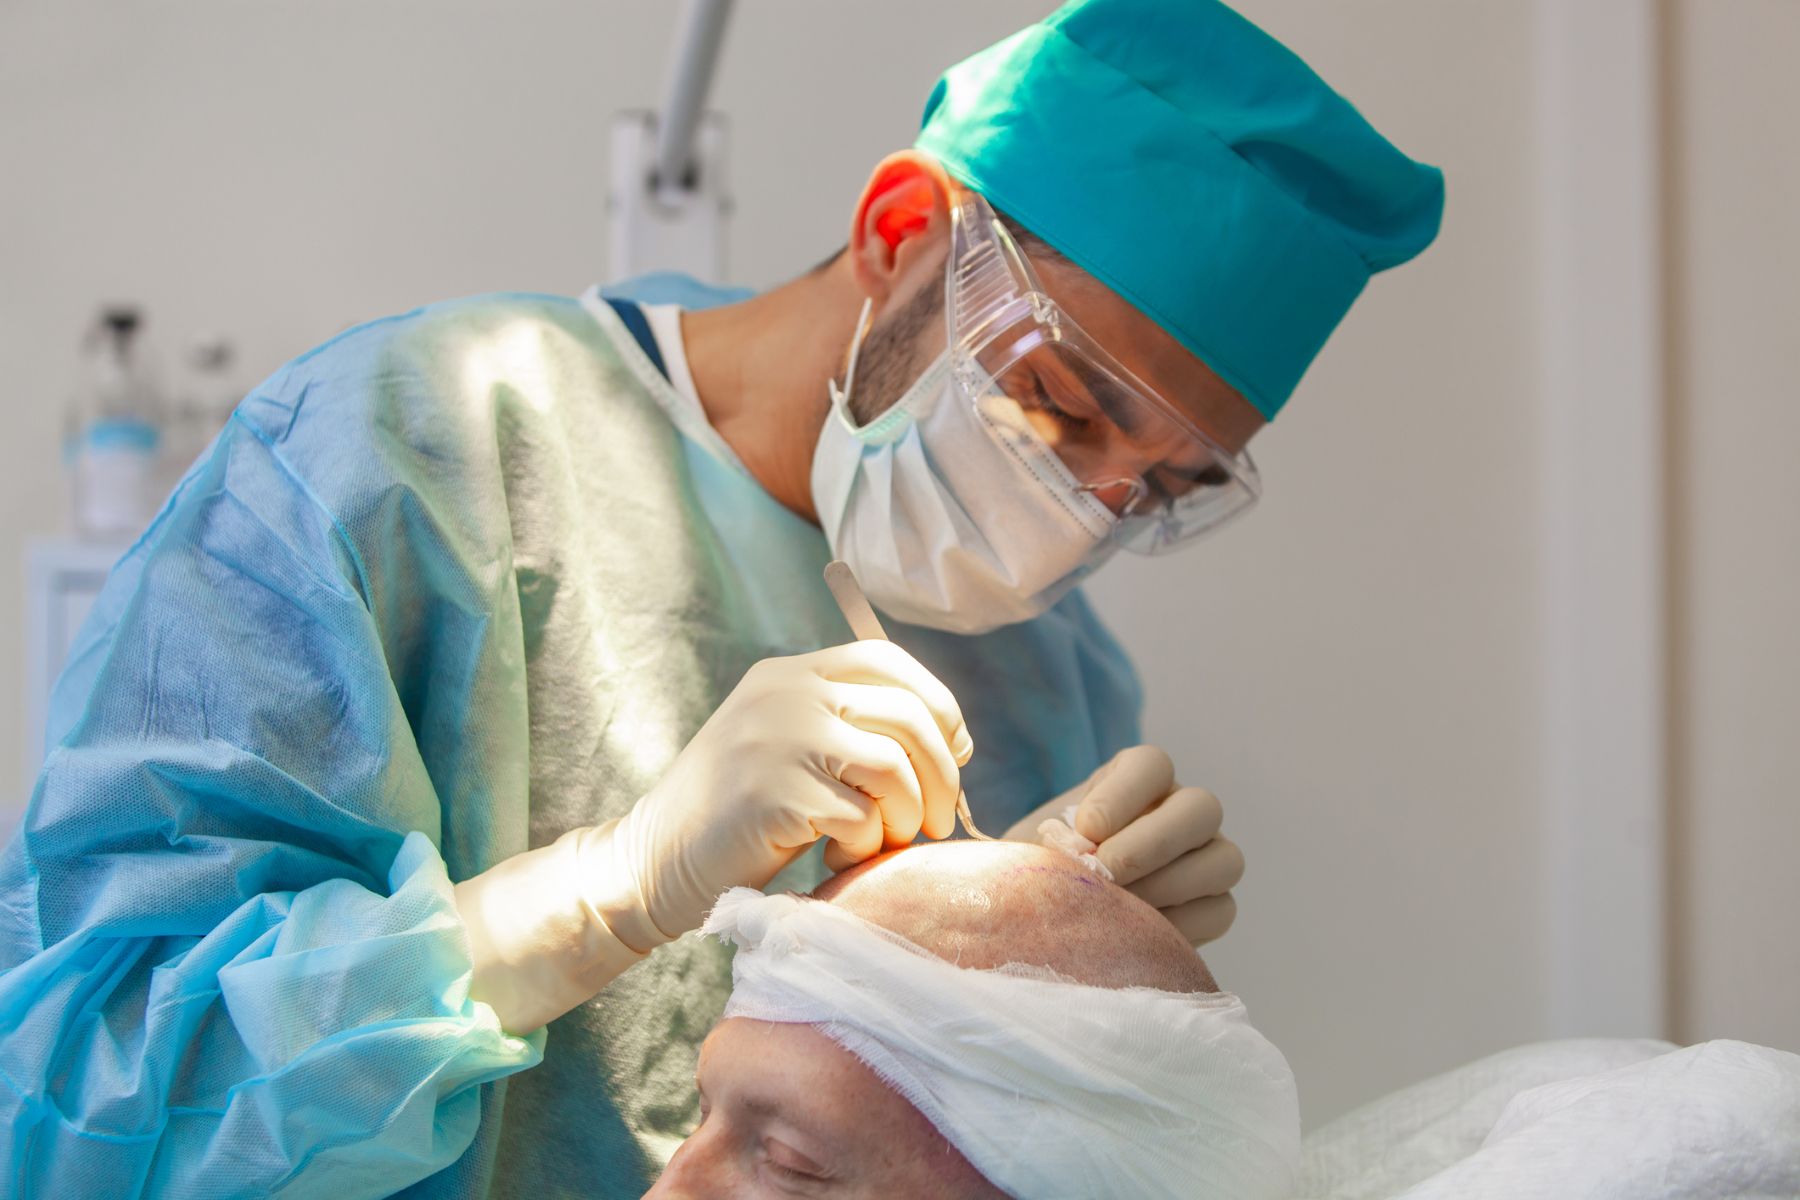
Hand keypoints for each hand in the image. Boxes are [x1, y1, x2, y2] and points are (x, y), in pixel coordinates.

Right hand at [456, 641, 970, 1031]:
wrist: (652, 862)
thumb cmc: (733, 815)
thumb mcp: (784, 743)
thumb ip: (845, 725)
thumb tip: (950, 738)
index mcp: (789, 674)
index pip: (886, 660)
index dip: (938, 704)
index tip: (954, 753)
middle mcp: (786, 694)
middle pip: (908, 714)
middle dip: (941, 775)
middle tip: (935, 820)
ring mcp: (779, 740)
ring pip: (895, 766)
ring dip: (906, 815)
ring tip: (884, 841)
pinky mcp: (775, 795)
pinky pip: (862, 817)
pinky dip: (866, 847)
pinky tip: (839, 860)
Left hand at [1005, 746, 1242, 945]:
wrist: (1047, 916)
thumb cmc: (1041, 871)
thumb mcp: (1038, 846)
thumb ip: (1054, 842)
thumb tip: (1071, 853)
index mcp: (1137, 780)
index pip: (1153, 765)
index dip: (1123, 794)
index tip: (1085, 829)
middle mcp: (1181, 811)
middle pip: (1201, 808)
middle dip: (1151, 843)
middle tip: (1105, 871)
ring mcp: (1206, 857)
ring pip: (1223, 860)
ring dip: (1167, 886)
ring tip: (1117, 908)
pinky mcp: (1215, 905)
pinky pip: (1219, 910)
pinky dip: (1180, 924)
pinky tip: (1137, 932)